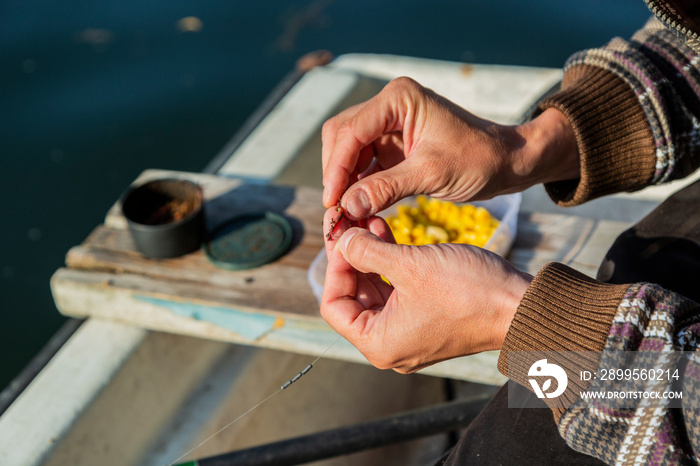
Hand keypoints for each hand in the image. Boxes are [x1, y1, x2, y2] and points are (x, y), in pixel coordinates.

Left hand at [320, 209, 532, 372]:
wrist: (522, 305)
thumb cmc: (468, 291)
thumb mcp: (410, 266)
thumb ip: (367, 252)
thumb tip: (342, 240)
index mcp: (379, 342)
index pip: (333, 305)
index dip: (333, 267)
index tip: (340, 235)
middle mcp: (390, 343)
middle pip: (353, 297)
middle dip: (350, 257)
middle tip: (348, 223)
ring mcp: (409, 331)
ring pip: (375, 289)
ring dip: (370, 255)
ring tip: (367, 219)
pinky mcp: (426, 317)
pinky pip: (397, 289)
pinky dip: (390, 262)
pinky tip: (385, 230)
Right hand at [321, 77, 578, 218]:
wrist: (507, 163)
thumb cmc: (478, 160)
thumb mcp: (431, 174)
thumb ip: (386, 189)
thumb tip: (346, 207)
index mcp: (398, 99)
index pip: (351, 130)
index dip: (337, 167)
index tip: (332, 201)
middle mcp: (389, 106)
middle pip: (342, 136)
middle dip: (336, 173)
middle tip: (336, 210)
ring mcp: (389, 126)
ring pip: (348, 151)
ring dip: (344, 181)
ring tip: (344, 213)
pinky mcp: (392, 146)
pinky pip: (364, 165)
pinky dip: (358, 185)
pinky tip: (357, 208)